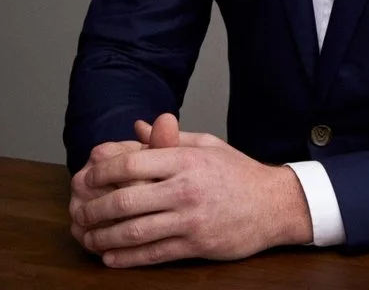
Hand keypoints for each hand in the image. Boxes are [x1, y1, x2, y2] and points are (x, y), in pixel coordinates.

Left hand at [72, 116, 311, 266]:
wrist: (273, 204)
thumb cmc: (238, 172)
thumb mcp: (206, 144)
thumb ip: (170, 138)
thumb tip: (138, 127)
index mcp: (186, 159)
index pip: (133, 162)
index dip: (103, 170)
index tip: (86, 176)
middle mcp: (186, 188)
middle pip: (127, 198)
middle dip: (96, 207)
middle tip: (79, 211)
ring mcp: (190, 219)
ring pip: (135, 231)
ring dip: (104, 236)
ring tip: (88, 236)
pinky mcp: (196, 245)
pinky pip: (153, 254)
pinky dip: (126, 258)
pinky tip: (111, 257)